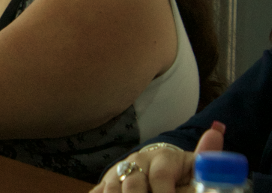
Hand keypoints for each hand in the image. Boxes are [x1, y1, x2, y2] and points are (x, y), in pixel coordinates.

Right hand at [89, 122, 224, 192]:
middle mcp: (137, 161)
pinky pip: (98, 190)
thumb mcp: (195, 166)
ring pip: (112, 187)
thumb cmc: (181, 173)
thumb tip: (218, 129)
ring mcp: (118, 171)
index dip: (165, 192)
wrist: (158, 167)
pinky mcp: (106, 182)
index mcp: (162, 157)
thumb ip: (207, 157)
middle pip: (132, 183)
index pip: (160, 176)